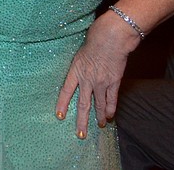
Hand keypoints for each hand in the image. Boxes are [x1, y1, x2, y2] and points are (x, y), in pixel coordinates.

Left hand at [55, 15, 134, 137]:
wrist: (111, 38)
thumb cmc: (96, 38)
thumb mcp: (81, 51)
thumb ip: (81, 63)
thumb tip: (82, 69)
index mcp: (76, 70)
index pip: (66, 91)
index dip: (62, 104)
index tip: (59, 116)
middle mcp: (87, 79)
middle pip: (83, 104)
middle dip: (81, 121)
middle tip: (80, 134)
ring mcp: (101, 82)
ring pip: (98, 105)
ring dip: (99, 117)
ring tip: (99, 126)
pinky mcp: (114, 82)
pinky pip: (112, 99)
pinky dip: (111, 108)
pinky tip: (110, 116)